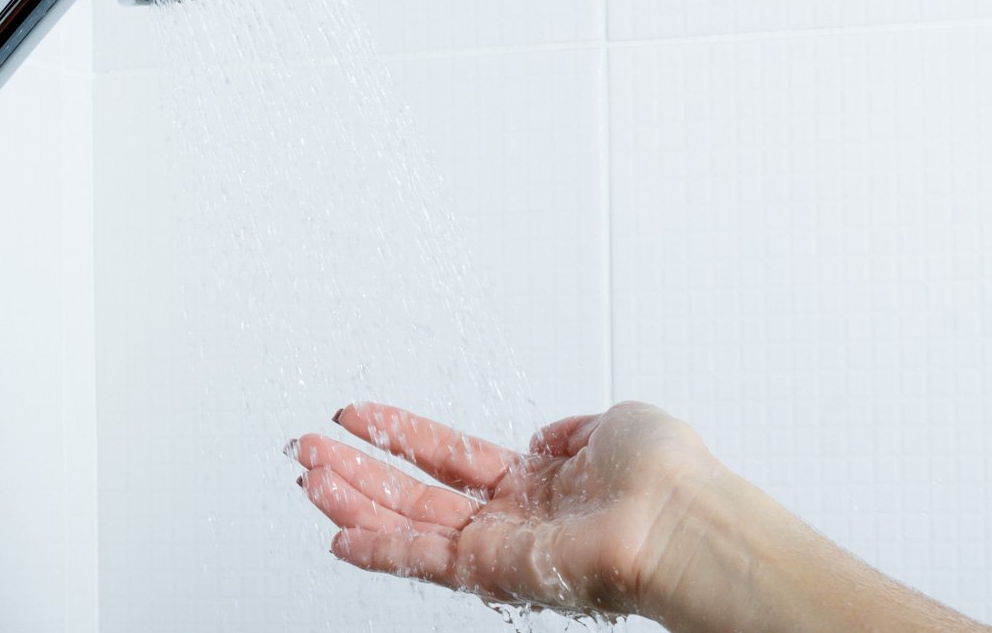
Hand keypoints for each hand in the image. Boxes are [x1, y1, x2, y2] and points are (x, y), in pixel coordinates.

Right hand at [288, 401, 719, 615]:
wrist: (684, 518)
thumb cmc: (670, 475)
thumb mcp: (616, 423)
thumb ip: (573, 428)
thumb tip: (548, 435)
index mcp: (536, 484)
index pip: (450, 459)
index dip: (402, 435)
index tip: (357, 417)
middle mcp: (511, 521)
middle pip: (414, 496)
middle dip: (357, 473)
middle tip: (307, 450)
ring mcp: (499, 549)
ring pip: (406, 527)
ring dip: (352, 502)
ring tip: (307, 477)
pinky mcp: (494, 573)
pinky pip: (423, 561)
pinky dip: (377, 549)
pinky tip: (337, 533)